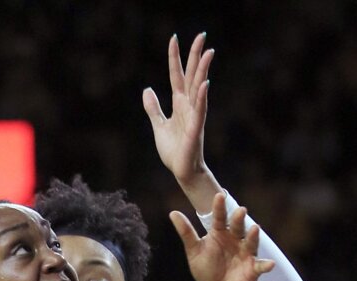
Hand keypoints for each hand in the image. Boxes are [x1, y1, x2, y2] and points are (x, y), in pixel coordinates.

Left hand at [143, 33, 213, 186]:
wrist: (182, 170)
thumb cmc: (173, 150)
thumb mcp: (158, 126)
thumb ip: (154, 108)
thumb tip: (147, 90)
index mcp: (179, 104)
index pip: (177, 75)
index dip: (175, 58)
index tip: (174, 39)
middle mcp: (188, 105)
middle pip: (192, 75)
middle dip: (195, 56)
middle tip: (201, 35)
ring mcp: (194, 116)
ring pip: (199, 88)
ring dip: (203, 71)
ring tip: (208, 52)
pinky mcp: (195, 129)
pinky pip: (200, 111)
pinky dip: (201, 98)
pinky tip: (204, 85)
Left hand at [170, 193, 274, 280]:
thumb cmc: (205, 267)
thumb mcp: (194, 250)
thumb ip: (186, 232)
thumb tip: (173, 212)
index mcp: (220, 234)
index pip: (219, 218)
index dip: (219, 208)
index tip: (218, 195)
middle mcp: (235, 240)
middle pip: (237, 227)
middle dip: (239, 219)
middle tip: (240, 210)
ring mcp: (245, 253)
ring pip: (250, 243)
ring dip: (253, 236)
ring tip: (254, 229)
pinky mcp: (253, 269)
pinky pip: (260, 266)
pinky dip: (265, 265)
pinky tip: (269, 264)